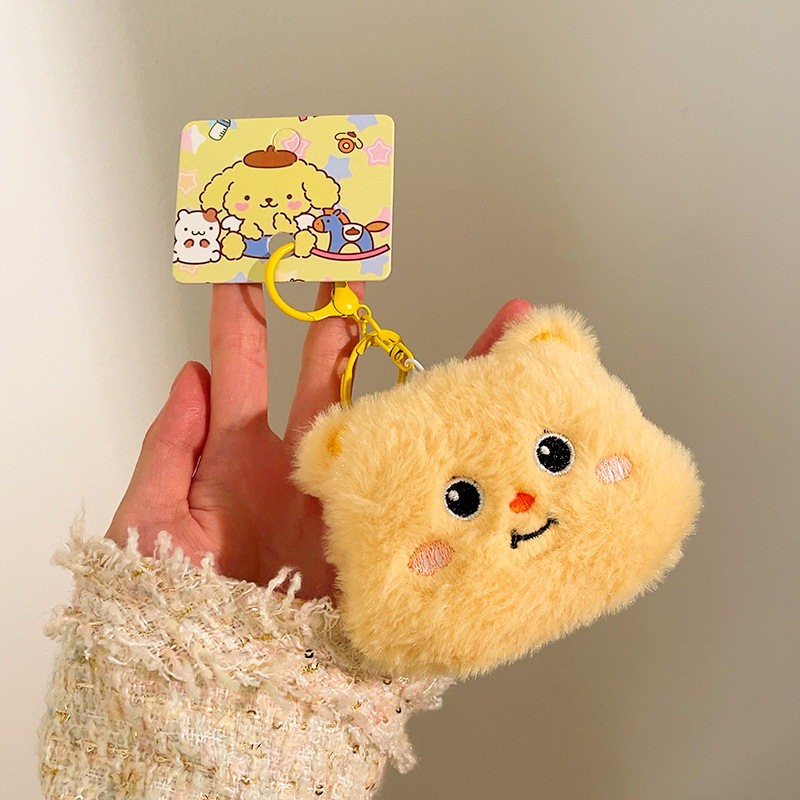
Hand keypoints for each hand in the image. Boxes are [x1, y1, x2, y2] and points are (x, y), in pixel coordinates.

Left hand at [107, 283, 531, 598]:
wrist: (222, 687)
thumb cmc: (167, 608)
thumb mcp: (149, 522)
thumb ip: (167, 447)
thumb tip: (189, 374)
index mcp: (238, 455)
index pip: (244, 365)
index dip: (244, 313)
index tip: (250, 262)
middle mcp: (298, 466)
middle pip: (326, 374)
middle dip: (338, 317)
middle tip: (353, 268)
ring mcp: (342, 493)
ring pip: (385, 414)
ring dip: (423, 367)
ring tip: (455, 324)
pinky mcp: (378, 530)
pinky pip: (418, 478)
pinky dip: (452, 443)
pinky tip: (484, 407)